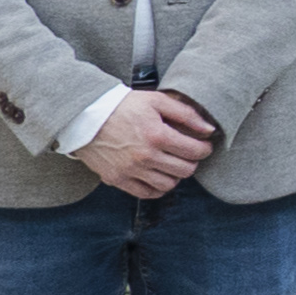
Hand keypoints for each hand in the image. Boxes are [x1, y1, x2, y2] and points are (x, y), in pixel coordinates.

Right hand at [75, 89, 217, 196]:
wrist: (86, 115)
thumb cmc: (123, 106)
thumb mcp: (157, 101)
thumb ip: (186, 114)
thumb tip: (209, 129)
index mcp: (157, 135)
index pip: (195, 151)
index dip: (205, 148)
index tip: (203, 144)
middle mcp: (145, 157)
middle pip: (185, 170)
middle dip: (192, 161)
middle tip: (188, 153)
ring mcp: (130, 170)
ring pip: (168, 185)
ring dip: (176, 175)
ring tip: (173, 163)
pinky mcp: (117, 179)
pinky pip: (146, 193)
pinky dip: (157, 188)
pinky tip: (158, 175)